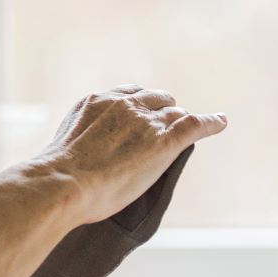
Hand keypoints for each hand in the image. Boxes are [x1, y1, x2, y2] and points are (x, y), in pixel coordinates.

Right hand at [38, 85, 226, 224]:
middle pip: (155, 99)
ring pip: (174, 113)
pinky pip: (195, 124)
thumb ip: (78, 144)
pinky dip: (211, 122)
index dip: (140, 105)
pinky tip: (221, 122)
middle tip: (166, 125)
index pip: (128, 94)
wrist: (64, 183)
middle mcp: (123, 104)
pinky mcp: (165, 141)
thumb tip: (73, 163)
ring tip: (192, 127)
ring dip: (180, 122)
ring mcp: (145, 121)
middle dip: (162, 110)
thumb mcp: (63, 148)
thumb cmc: (57, 178)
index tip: (143, 113)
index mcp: (97, 101)